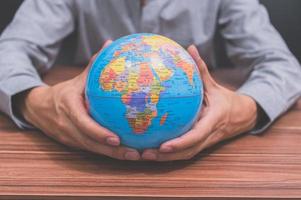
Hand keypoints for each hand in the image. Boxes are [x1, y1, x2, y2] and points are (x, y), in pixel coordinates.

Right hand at [18, 40, 139, 160]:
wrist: (39, 107)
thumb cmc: (64, 92)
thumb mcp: (77, 79)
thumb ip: (94, 65)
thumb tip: (110, 44)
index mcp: (68, 107)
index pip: (82, 123)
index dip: (98, 133)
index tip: (116, 139)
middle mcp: (67, 125)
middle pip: (90, 142)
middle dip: (112, 151)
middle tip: (134, 153)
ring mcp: (70, 137)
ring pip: (93, 150)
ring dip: (114, 156)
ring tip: (134, 156)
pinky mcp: (74, 143)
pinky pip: (92, 149)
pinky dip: (108, 152)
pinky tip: (125, 153)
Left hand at [141, 45, 257, 160]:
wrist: (243, 116)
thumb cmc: (226, 99)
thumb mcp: (214, 84)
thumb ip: (202, 69)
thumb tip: (190, 47)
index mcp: (213, 120)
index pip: (197, 135)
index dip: (181, 143)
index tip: (163, 146)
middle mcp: (209, 135)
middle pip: (187, 151)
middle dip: (167, 156)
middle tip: (145, 154)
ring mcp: (205, 142)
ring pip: (185, 155)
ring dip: (165, 159)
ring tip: (144, 155)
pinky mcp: (201, 144)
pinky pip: (185, 151)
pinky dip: (170, 154)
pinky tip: (153, 150)